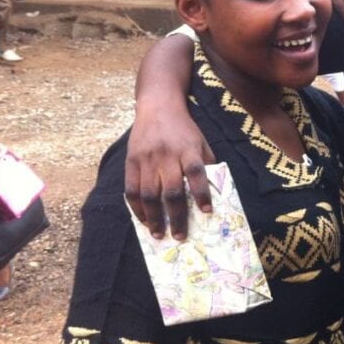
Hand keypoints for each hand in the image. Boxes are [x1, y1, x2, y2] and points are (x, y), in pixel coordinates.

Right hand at [124, 102, 214, 239]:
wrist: (158, 107)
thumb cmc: (184, 130)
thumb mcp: (201, 142)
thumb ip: (205, 165)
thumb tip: (212, 194)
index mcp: (188, 150)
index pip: (196, 173)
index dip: (202, 193)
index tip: (207, 212)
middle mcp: (166, 156)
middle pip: (171, 190)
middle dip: (176, 216)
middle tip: (180, 236)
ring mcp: (146, 160)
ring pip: (149, 194)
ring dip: (154, 218)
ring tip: (159, 235)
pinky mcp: (131, 162)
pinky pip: (131, 190)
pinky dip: (137, 208)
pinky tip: (144, 220)